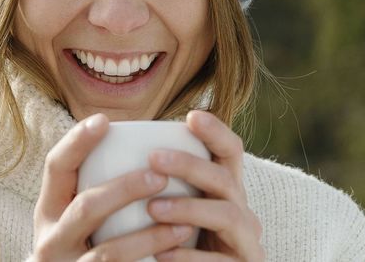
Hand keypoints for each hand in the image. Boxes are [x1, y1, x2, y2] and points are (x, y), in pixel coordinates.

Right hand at [31, 113, 195, 261]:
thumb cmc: (83, 245)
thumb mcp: (74, 219)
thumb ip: (95, 189)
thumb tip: (136, 141)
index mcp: (49, 210)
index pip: (55, 167)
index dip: (76, 142)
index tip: (103, 120)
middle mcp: (51, 240)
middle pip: (85, 208)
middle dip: (124, 190)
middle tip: (160, 176)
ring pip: (108, 253)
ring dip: (149, 237)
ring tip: (183, 224)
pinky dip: (150, 261)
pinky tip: (175, 253)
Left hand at [146, 110, 264, 261]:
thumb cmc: (180, 245)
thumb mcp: (175, 213)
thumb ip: (163, 186)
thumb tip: (117, 152)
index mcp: (226, 192)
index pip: (230, 152)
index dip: (216, 132)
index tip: (192, 116)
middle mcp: (243, 212)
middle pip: (225, 178)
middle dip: (190, 165)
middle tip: (154, 159)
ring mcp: (247, 242)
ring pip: (228, 215)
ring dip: (189, 208)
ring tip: (153, 209)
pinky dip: (190, 257)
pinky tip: (162, 254)